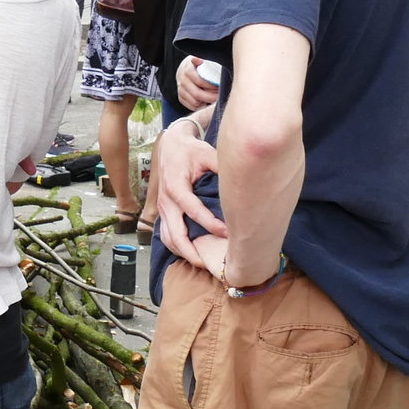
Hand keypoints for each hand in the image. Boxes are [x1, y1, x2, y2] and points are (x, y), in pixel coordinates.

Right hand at [151, 115, 226, 267]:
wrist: (171, 145)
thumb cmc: (191, 150)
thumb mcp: (208, 154)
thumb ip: (223, 168)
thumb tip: (246, 182)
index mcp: (176, 186)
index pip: (193, 211)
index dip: (211, 225)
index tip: (228, 235)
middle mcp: (166, 200)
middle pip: (175, 234)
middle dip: (192, 252)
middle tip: (210, 263)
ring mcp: (162, 207)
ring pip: (168, 238)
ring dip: (183, 253)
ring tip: (202, 263)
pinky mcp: (163, 211)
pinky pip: (166, 234)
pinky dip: (177, 246)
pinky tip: (192, 253)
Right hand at [174, 56, 219, 111]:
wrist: (186, 68)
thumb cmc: (200, 64)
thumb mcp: (202, 59)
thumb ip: (201, 59)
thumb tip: (197, 59)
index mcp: (187, 70)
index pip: (200, 81)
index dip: (211, 86)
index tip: (221, 87)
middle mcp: (182, 80)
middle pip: (197, 94)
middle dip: (211, 97)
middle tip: (220, 97)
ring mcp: (180, 90)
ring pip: (194, 102)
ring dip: (206, 102)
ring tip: (215, 99)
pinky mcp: (181, 97)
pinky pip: (191, 106)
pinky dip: (201, 106)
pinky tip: (207, 102)